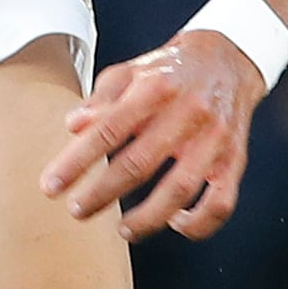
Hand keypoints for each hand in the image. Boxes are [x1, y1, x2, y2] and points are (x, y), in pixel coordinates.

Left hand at [42, 33, 264, 238]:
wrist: (228, 58)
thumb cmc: (168, 71)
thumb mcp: (129, 72)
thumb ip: (100, 99)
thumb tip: (73, 127)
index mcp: (155, 89)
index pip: (108, 131)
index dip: (76, 162)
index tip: (52, 187)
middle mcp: (188, 114)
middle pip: (139, 164)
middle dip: (102, 194)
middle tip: (77, 211)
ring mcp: (215, 139)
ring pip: (181, 190)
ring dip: (148, 218)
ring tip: (123, 230)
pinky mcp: (235, 159)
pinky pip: (221, 202)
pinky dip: (198, 223)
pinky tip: (175, 223)